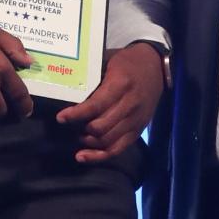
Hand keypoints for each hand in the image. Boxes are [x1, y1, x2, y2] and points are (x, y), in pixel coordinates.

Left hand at [56, 42, 164, 162]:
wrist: (156, 67)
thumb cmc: (128, 62)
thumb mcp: (110, 61)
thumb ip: (93, 77)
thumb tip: (68, 89)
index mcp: (121, 84)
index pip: (96, 105)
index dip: (76, 114)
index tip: (61, 117)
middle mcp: (130, 104)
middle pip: (101, 127)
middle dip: (81, 130)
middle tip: (69, 125)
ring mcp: (136, 119)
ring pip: (108, 141)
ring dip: (88, 142)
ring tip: (77, 136)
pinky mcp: (139, 129)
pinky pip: (118, 149)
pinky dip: (100, 156)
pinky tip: (84, 156)